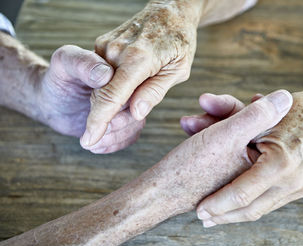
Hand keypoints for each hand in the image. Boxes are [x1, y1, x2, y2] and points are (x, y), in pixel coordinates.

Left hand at [38, 45, 144, 153]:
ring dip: (114, 137)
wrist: (52, 99)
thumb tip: (106, 74)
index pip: (130, 83)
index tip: (106, 119)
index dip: (118, 102)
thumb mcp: (64, 62)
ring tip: (90, 141)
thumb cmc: (57, 77)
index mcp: (123, 63)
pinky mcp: (127, 120)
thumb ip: (83, 63)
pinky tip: (97, 144)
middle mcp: (131, 83)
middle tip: (92, 132)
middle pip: (137, 107)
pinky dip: (115, 143)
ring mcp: (131, 103)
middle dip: (116, 123)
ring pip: (136, 123)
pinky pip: (132, 135)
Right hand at [81, 1, 201, 147]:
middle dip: (110, 116)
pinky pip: (101, 76)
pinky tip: (130, 85)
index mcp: (138, 59)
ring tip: (138, 96)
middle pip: (102, 96)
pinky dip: (112, 87)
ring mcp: (105, 46)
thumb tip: (136, 113)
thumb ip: (154, 92)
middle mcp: (116, 51)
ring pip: (100, 87)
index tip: (89, 140)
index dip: (98, 122)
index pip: (111, 97)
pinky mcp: (101, 45)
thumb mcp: (178, 70)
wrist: (169, 11)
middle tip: (131, 119)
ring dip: (113, 102)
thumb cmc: (179, 42)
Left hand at [181, 89, 302, 226]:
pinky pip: (272, 202)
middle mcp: (294, 180)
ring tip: (215, 217)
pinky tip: (237, 208)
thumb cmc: (291, 110)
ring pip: (262, 210)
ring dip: (237, 215)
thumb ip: (230, 117)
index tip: (199, 210)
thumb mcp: (260, 114)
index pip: (241, 193)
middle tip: (204, 219)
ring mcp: (302, 187)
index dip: (218, 204)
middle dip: (224, 216)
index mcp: (281, 162)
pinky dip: (252, 205)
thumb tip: (193, 112)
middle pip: (251, 209)